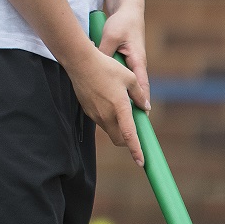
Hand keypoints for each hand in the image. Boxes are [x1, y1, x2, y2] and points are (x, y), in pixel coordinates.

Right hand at [69, 45, 145, 166]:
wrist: (80, 61)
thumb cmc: (106, 67)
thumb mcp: (129, 77)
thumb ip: (139, 94)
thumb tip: (144, 106)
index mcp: (119, 108)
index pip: (129, 135)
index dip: (136, 150)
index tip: (141, 162)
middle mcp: (106, 114)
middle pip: (118, 139)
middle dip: (127, 141)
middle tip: (134, 130)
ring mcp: (95, 114)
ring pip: (109, 129)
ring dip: (117, 127)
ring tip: (120, 108)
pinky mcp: (87, 110)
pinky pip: (100, 119)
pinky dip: (108, 117)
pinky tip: (107, 100)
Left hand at [96, 5, 149, 111]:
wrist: (127, 15)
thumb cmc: (122, 25)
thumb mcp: (112, 37)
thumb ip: (106, 52)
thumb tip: (99, 66)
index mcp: (138, 62)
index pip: (141, 87)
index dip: (142, 103)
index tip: (143, 119)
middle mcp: (136, 68)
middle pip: (136, 94)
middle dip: (134, 109)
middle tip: (131, 127)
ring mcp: (131, 68)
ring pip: (128, 90)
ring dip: (125, 103)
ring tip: (120, 121)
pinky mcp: (124, 66)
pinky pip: (121, 83)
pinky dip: (117, 93)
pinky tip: (109, 103)